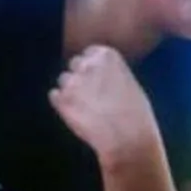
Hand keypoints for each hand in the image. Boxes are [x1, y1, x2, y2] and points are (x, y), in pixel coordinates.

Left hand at [49, 46, 158, 166]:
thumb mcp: (129, 83)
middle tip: (91, 94)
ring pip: (63, 79)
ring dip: (71, 90)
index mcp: (107, 56)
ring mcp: (73, 81)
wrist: (127, 139)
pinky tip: (76, 114)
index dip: (93, 66)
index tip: (97, 77)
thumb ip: (111, 73)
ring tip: (86, 107)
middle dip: (81, 76)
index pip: (90, 52)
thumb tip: (101, 75)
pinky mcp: (62, 101)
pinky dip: (62, 103)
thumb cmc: (136, 115)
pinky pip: (54, 95)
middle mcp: (87, 64)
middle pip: (75, 63)